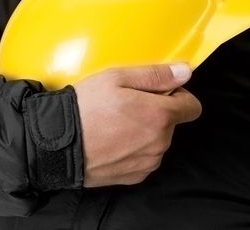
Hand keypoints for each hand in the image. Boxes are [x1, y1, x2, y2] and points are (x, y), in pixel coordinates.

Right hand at [74, 64, 201, 186]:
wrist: (56, 145)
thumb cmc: (84, 109)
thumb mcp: (115, 78)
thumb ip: (155, 75)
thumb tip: (185, 72)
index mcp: (160, 115)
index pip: (192, 106)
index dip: (176, 95)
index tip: (156, 93)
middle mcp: (160, 142)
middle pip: (171, 124)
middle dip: (154, 114)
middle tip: (123, 107)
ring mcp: (148, 162)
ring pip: (156, 142)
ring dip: (143, 134)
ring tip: (113, 126)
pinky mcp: (134, 176)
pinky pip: (143, 159)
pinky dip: (132, 151)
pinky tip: (110, 143)